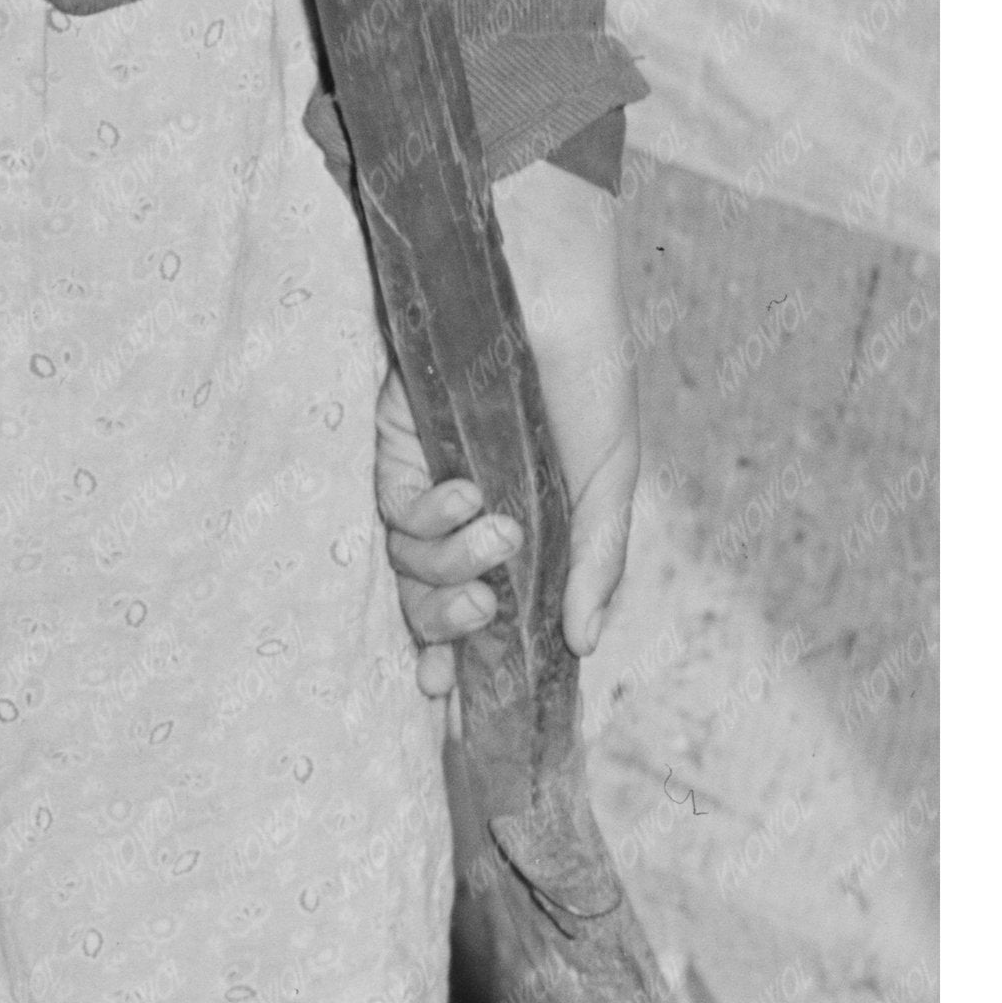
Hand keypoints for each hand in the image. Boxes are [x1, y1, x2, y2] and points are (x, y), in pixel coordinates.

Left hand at [377, 157, 638, 698]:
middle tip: (489, 606)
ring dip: (449, 565)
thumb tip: (581, 645)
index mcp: (523, 536)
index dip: (465, 671)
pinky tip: (467, 491)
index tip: (458, 715)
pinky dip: (428, 515)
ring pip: (408, 567)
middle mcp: (466, 521)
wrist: (546, 287)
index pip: (484, 620)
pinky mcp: (391, 448)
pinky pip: (393, 511)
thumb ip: (595, 563)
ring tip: (498, 532)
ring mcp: (425, 485)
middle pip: (432, 608)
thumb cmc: (586, 374)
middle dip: (450, 625)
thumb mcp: (609, 476)